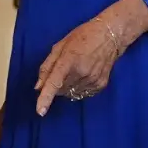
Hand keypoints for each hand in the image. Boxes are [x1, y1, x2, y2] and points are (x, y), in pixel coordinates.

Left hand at [34, 0, 147, 115]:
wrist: (110, 36)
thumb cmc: (82, 37)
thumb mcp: (60, 46)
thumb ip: (47, 66)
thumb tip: (38, 86)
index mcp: (68, 60)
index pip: (54, 83)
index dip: (45, 98)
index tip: (40, 111)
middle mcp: (81, 72)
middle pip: (60, 90)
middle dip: (56, 85)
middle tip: (63, 70)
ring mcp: (92, 80)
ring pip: (71, 93)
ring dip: (68, 87)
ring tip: (75, 70)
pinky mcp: (100, 85)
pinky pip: (82, 93)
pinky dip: (78, 88)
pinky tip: (83, 75)